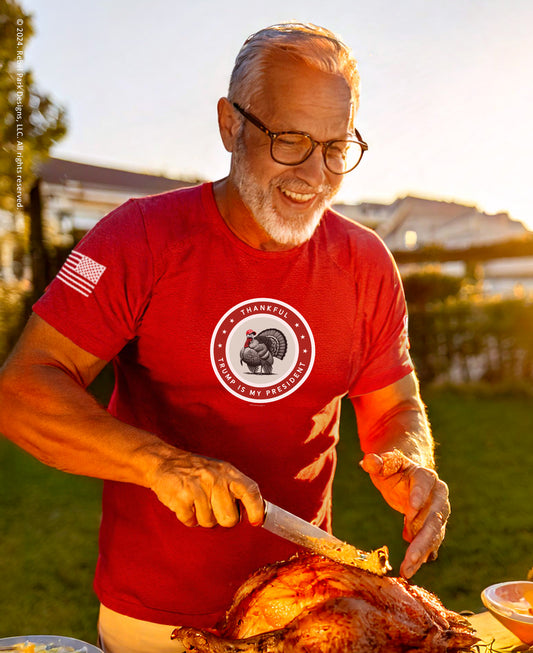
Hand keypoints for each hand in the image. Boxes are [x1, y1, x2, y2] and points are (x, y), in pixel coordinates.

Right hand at [149, 450, 263, 527]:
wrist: (165, 461)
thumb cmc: (196, 471)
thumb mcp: (220, 472)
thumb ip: (237, 489)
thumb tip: (257, 512)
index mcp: (229, 473)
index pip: (250, 491)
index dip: (256, 509)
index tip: (256, 521)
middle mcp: (216, 479)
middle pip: (230, 518)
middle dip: (221, 518)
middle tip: (212, 506)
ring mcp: (198, 487)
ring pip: (209, 522)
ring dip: (202, 517)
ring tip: (196, 501)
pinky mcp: (182, 497)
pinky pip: (191, 521)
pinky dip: (187, 517)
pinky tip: (185, 503)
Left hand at [360, 449, 449, 578]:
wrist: (408, 479)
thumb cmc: (395, 471)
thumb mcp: (384, 466)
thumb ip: (377, 463)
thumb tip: (368, 460)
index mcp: (425, 476)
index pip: (425, 482)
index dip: (419, 494)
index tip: (411, 510)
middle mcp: (438, 495)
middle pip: (434, 516)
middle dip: (423, 537)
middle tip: (411, 554)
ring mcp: (438, 514)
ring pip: (434, 535)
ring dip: (421, 553)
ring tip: (407, 570)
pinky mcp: (434, 528)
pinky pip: (430, 544)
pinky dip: (420, 557)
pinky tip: (410, 569)